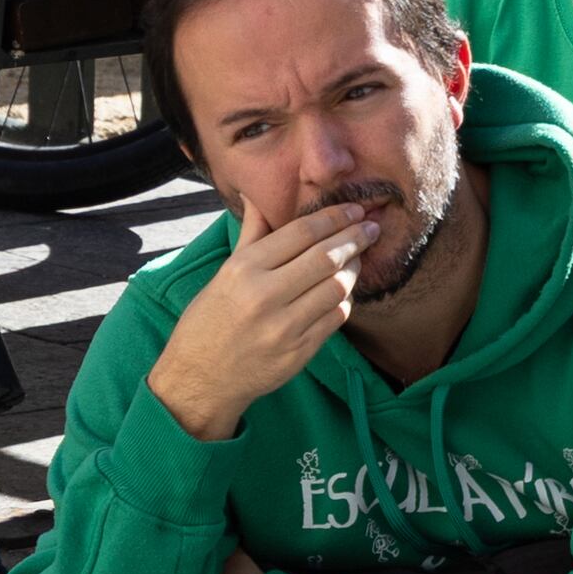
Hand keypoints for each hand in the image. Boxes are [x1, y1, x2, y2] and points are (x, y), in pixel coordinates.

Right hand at [143, 201, 374, 443]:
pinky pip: (335, 318)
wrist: (201, 378)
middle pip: (325, 257)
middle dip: (355, 237)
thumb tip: (256, 194)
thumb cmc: (210, 320)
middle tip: (372, 226)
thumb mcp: (225, 273)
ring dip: (354, 269)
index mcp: (243, 270)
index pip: (301, 233)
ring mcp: (283, 328)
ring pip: (336, 288)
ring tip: (358, 257)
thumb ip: (252, 234)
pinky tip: (343, 291)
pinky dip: (344, 300)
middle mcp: (264, 296)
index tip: (354, 208)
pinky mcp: (298, 353)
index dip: (334, 217)